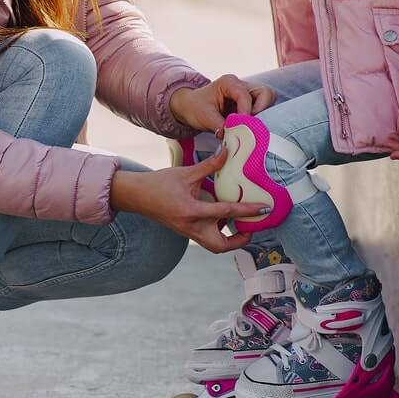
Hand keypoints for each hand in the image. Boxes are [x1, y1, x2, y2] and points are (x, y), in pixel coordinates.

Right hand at [112, 149, 268, 253]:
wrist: (135, 195)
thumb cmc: (158, 184)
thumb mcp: (185, 172)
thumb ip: (209, 165)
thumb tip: (227, 151)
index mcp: (192, 211)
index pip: (226, 212)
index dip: (247, 210)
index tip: (263, 209)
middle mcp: (191, 227)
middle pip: (221, 246)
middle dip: (239, 240)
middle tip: (250, 227)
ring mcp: (187, 231)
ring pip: (213, 245)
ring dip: (228, 239)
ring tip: (239, 224)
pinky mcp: (184, 231)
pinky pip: (205, 237)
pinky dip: (216, 231)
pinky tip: (220, 217)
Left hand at [169, 75, 277, 132]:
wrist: (190, 108)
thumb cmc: (195, 107)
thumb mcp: (205, 117)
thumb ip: (220, 126)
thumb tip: (234, 138)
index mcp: (229, 82)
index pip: (245, 96)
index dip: (246, 112)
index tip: (242, 126)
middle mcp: (241, 85)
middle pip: (265, 93)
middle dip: (261, 110)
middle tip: (252, 125)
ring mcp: (247, 93)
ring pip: (267, 100)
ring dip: (262, 115)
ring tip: (251, 127)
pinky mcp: (250, 104)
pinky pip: (263, 109)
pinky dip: (260, 119)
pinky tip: (250, 128)